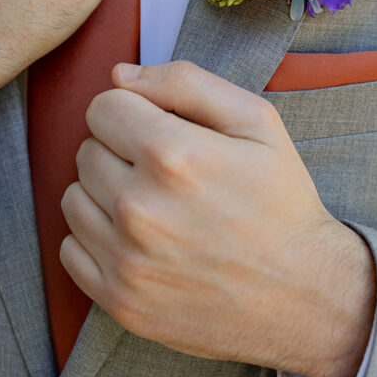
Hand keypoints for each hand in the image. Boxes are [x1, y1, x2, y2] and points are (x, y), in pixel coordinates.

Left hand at [61, 61, 376, 376]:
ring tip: (155, 206)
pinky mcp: (119, 301)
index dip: (133, 112)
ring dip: (105, 195)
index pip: (102, 107)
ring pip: (73, 198)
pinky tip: (141, 242)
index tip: (161, 131)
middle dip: (120, 153)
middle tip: (167, 174)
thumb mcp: (256, 121)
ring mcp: (126, 260)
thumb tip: (119, 76)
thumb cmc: (280, 201)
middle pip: (86, 151)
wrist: (305, 295)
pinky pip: (71, 250)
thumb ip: (185, 82)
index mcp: (173, 155)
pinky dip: (97, 241)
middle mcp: (140, 208)